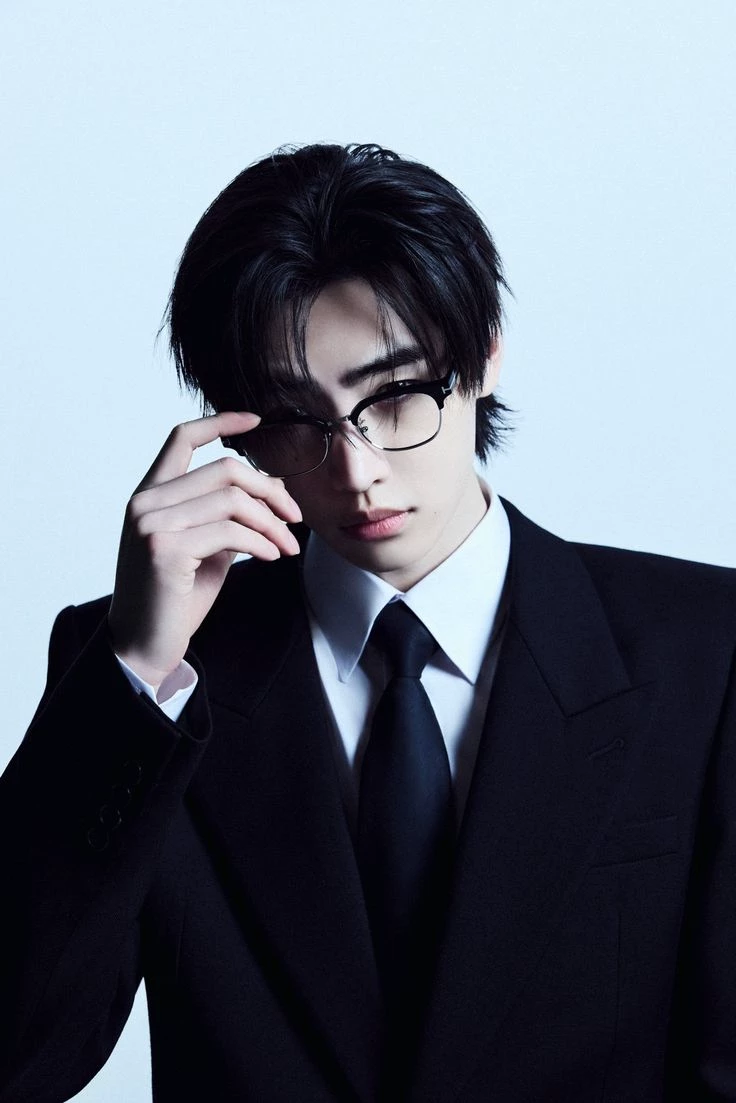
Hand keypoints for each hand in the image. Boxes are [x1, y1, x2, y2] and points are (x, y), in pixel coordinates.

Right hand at [107, 412, 301, 688]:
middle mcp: (145, 503)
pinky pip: (231, 532)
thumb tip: (273, 484)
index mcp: (149, 495)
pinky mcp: (166, 548)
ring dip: (272, 522)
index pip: (181, 438)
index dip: (221, 422)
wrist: (144, 646)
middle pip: (224, 469)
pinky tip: (271, 556)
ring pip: (232, 499)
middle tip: (294, 518)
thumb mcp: (206, 547)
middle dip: (270, 491)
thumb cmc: (175, 599)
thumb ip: (228, 514)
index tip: (257, 420)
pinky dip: (262, 542)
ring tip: (286, 547)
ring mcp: (151, 524)